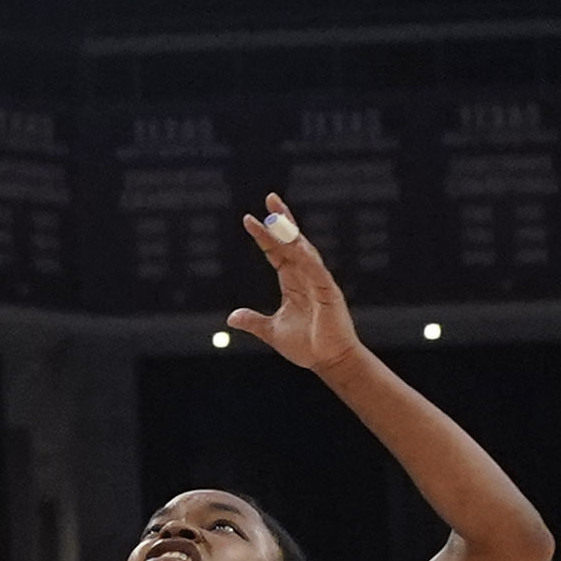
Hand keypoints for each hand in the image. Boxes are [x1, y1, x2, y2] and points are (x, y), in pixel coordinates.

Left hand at [225, 193, 369, 371]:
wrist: (327, 361)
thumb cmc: (305, 345)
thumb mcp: (270, 331)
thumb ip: (252, 321)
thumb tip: (231, 317)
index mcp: (291, 281)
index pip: (275, 252)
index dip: (263, 236)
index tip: (249, 219)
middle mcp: (305, 276)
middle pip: (292, 242)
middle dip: (281, 221)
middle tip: (270, 198)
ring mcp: (319, 282)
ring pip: (304, 251)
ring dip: (292, 234)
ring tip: (278, 216)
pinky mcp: (329, 292)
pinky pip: (318, 271)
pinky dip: (308, 258)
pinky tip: (298, 246)